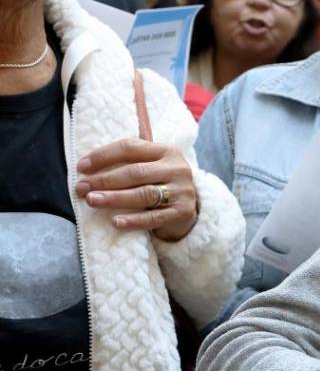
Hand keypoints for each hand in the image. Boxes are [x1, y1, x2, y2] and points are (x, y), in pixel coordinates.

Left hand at [75, 138, 198, 241]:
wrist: (187, 208)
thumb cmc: (159, 184)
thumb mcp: (151, 167)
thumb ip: (129, 162)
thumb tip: (86, 167)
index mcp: (167, 151)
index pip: (131, 148)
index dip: (104, 156)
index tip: (81, 167)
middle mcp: (177, 168)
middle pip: (136, 172)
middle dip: (105, 180)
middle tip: (82, 188)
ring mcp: (182, 191)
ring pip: (144, 194)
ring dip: (114, 198)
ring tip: (92, 201)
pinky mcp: (182, 212)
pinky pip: (154, 217)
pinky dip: (134, 220)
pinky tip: (116, 222)